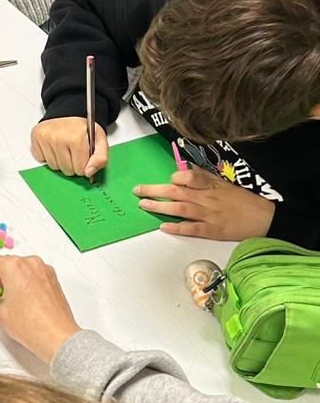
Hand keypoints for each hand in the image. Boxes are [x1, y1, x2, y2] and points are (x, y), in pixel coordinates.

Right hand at [0, 254, 80, 364]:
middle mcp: (30, 263)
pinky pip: (29, 275)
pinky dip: (20, 284)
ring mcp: (43, 270)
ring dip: (6, 282)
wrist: (58, 339)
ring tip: (6, 304)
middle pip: (2, 265)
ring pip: (16, 270)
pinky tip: (19, 302)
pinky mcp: (51, 278)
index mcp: (14, 266)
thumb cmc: (31, 326)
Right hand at [30, 117, 107, 178]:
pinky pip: (42, 160)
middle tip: (74, 151)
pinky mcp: (36, 138)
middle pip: (66, 170)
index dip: (84, 164)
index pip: (80, 169)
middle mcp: (58, 137)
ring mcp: (45, 138)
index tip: (83, 154)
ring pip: (54, 167)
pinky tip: (54, 147)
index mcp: (76, 137)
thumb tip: (89, 173)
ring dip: (60, 161)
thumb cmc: (82, 128)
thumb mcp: (99, 141)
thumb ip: (101, 158)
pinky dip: (48, 156)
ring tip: (64, 148)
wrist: (68, 112)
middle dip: (72, 164)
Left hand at [134, 166, 275, 240]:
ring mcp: (210, 215)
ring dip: (160, 207)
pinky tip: (163, 227)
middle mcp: (208, 199)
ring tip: (144, 205)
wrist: (265, 218)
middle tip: (138, 190)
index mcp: (212, 186)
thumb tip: (184, 171)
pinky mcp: (213, 231)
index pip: (191, 177)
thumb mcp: (226, 184)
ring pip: (181, 209)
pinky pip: (192, 229)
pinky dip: (177, 227)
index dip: (178, 177)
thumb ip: (205, 178)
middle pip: (178, 192)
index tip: (168, 179)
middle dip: (155, 190)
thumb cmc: (244, 200)